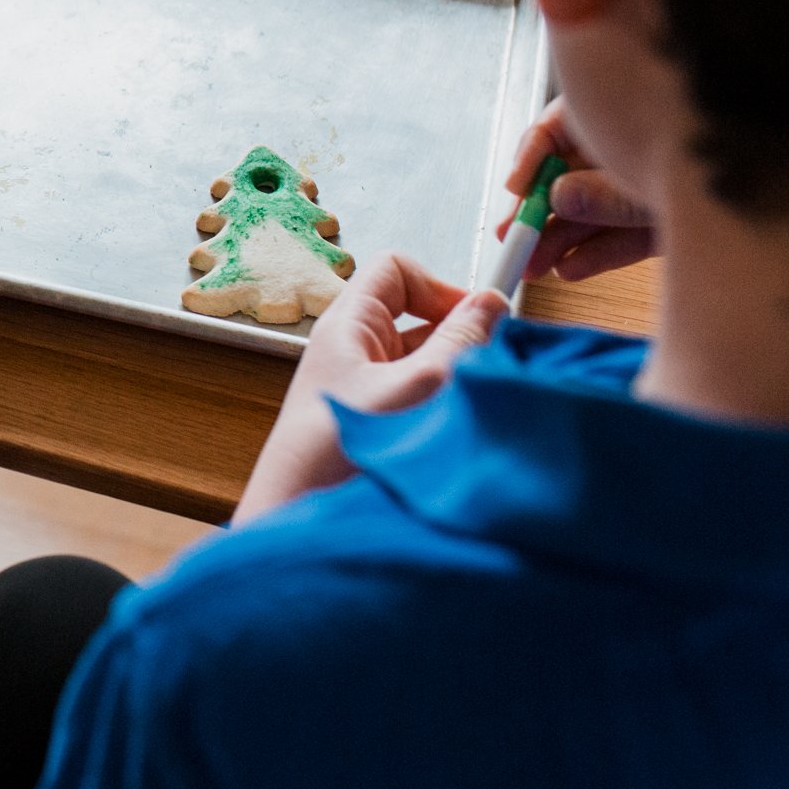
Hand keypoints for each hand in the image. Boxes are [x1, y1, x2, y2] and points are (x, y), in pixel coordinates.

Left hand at [232, 253, 507, 525]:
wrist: (296, 516)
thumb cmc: (340, 450)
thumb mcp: (414, 386)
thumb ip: (459, 341)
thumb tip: (492, 302)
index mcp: (349, 326)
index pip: (396, 272)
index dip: (439, 285)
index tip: (478, 319)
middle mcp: (353, 352)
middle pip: (417, 318)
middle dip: (458, 337)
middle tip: (485, 367)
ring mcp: (363, 390)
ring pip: (423, 361)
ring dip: (452, 376)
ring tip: (468, 406)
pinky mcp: (374, 425)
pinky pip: (418, 397)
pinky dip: (442, 406)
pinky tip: (455, 432)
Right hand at [495, 97, 657, 280]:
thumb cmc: (732, 155)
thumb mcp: (656, 170)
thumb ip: (607, 191)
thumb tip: (556, 198)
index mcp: (624, 112)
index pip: (560, 128)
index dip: (532, 158)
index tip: (514, 187)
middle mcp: (633, 147)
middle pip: (571, 178)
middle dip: (539, 213)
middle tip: (512, 239)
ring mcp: (653, 186)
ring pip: (595, 213)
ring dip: (560, 241)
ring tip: (533, 267)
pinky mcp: (670, 224)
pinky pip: (627, 238)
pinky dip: (600, 254)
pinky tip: (571, 268)